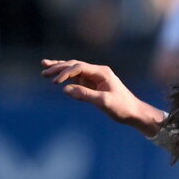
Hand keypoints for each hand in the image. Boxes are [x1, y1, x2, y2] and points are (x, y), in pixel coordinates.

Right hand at [41, 59, 164, 136]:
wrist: (134, 113)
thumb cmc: (122, 107)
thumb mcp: (104, 102)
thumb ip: (85, 95)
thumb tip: (65, 89)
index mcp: (102, 72)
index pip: (79, 67)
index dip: (65, 73)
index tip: (55, 82)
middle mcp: (98, 72)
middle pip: (74, 65)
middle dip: (58, 67)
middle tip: (44, 71)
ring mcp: (95, 78)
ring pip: (74, 69)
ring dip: (60, 68)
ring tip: (44, 66)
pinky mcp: (93, 85)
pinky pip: (76, 78)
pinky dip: (66, 76)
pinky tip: (56, 76)